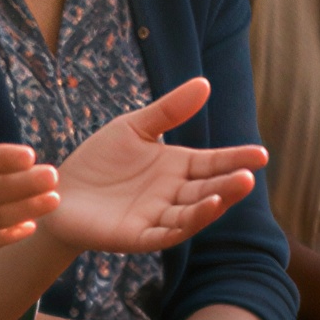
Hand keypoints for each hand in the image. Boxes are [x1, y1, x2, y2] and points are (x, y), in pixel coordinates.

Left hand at [41, 80, 264, 254]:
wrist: (58, 189)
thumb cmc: (100, 160)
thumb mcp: (134, 128)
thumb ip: (169, 111)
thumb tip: (205, 83)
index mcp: (177, 167)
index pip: (213, 163)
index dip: (236, 159)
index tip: (261, 154)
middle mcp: (173, 194)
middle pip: (208, 189)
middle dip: (230, 183)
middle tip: (250, 174)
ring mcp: (158, 216)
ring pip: (193, 213)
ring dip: (214, 204)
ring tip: (235, 189)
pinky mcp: (138, 236)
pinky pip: (167, 232)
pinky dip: (186, 223)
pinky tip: (204, 210)